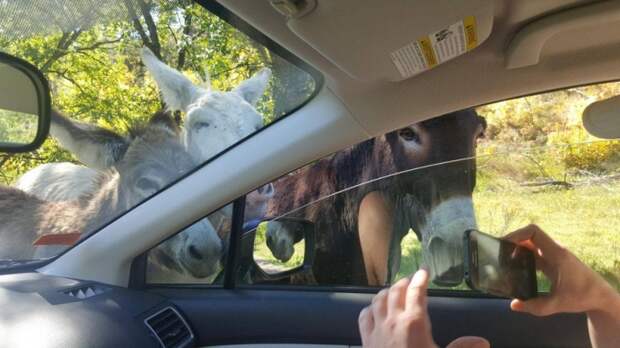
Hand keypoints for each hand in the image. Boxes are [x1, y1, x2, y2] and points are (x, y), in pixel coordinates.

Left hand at [358, 269, 488, 347]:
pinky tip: (372, 309)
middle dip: (404, 283)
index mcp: (414, 322)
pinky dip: (369, 308)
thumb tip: (482, 342)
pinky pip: (364, 316)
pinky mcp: (366, 340)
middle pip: (396, 292)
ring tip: (392, 290)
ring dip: (386, 292)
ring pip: (378, 300)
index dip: (421, 279)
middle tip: (410, 280)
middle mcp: (394, 320)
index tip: (424, 271)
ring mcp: (377, 329)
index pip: (417, 292)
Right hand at [505, 224, 616, 315]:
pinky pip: (535, 253)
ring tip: (504, 260)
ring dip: (517, 249)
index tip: (504, 244)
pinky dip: (523, 256)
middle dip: (513, 242)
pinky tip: (516, 267)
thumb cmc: (583, 297)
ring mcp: (554, 255)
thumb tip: (513, 305)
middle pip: (529, 236)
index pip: (534, 232)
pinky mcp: (553, 261)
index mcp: (556, 254)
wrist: (600, 297)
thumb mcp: (558, 304)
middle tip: (500, 254)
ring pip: (531, 244)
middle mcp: (554, 250)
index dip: (516, 234)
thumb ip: (535, 306)